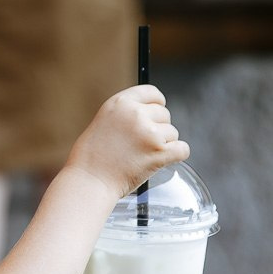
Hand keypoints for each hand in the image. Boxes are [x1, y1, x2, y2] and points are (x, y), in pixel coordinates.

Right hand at [66, 85, 188, 199]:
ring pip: (173, 133)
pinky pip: (182, 149)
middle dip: (158, 128)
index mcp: (120, 103)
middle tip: (143, 144)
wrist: (89, 181)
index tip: (156, 114)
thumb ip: (125, 114)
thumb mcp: (104, 122)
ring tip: (143, 156)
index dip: (157, 104)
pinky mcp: (159, 152)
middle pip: (164, 114)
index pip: (152, 92)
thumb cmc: (91, 157)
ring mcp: (149, 132)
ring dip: (164, 144)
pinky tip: (163, 160)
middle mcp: (136, 113)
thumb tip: (150, 114)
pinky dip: (177, 155)